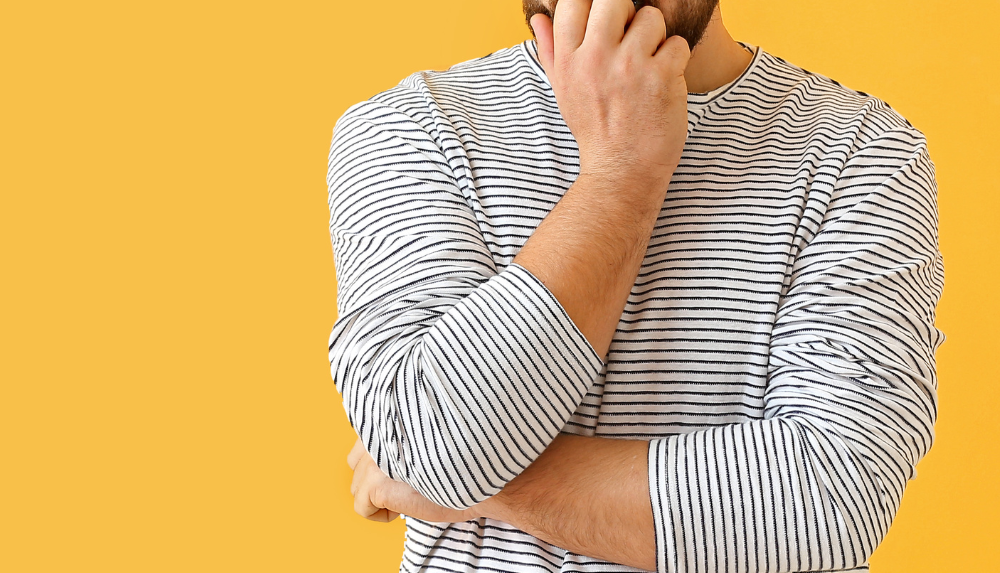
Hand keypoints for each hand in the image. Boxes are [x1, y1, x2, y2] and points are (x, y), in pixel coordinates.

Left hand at [347, 438, 482, 523]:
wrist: (482, 477)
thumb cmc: (461, 460)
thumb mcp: (425, 437)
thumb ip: (401, 435)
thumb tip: (380, 454)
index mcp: (390, 416)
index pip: (363, 442)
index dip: (380, 460)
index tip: (403, 468)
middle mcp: (379, 432)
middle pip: (356, 464)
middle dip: (377, 478)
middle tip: (408, 483)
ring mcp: (375, 458)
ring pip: (357, 486)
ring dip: (381, 496)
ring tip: (411, 492)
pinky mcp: (377, 483)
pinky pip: (361, 507)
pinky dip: (381, 514)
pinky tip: (404, 508)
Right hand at [530, 0, 690, 186]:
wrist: (621, 172)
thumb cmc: (595, 130)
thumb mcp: (564, 92)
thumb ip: (551, 51)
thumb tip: (537, 17)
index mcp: (569, 60)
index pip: (575, 1)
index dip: (595, 8)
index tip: (606, 28)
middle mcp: (595, 59)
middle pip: (615, 1)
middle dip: (628, 17)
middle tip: (631, 45)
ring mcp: (629, 67)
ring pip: (651, 17)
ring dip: (656, 38)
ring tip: (649, 66)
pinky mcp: (661, 78)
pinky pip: (677, 44)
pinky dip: (676, 61)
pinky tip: (664, 82)